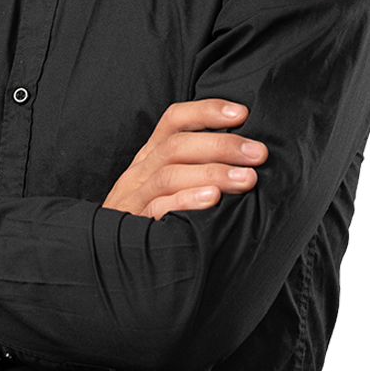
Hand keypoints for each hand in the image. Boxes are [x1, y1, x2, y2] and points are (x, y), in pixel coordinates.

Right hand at [102, 99, 266, 220]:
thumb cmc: (151, 219)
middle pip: (176, 146)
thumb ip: (195, 168)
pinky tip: (212, 199)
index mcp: (150, 156)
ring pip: (169, 175)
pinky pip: (158, 208)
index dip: (206, 111)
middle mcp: (140, 172)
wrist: (112, 259)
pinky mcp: (134, 227)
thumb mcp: (167, 187)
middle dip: (221, 145)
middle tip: (257, 153)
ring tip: (246, 179)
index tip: (243, 113)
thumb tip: (246, 156)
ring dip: (212, 173)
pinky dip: (186, 201)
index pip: (174, 120)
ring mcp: (135, 199)